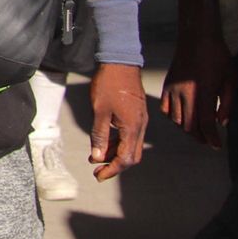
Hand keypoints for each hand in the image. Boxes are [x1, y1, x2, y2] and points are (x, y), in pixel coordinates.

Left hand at [88, 63, 148, 179]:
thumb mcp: (99, 111)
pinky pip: (130, 136)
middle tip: (97, 171)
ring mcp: (140, 121)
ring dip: (116, 154)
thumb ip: (99, 135)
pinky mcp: (137, 115)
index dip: (112, 170)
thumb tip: (97, 158)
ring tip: (96, 158)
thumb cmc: (108, 85)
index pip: (125, 159)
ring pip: (131, 146)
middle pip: (132, 156)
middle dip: (115, 166)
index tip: (98, 176)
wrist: (120, 62)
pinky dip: (119, 143)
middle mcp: (140, 127)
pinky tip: (105, 144)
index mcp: (132, 128)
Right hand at [161, 22, 233, 148]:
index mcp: (203, 91)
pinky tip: (183, 117)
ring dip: (187, 128)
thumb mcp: (231, 80)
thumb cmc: (218, 58)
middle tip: (209, 140)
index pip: (205, 123)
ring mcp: (173, 89)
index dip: (211, 138)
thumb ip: (228, 104)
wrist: (197, 38)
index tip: (217, 146)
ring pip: (176, 119)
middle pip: (189, 125)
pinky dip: (174, 117)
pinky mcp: (167, 85)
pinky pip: (166, 108)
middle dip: (199, 136)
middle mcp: (185, 92)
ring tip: (197, 131)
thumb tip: (221, 123)